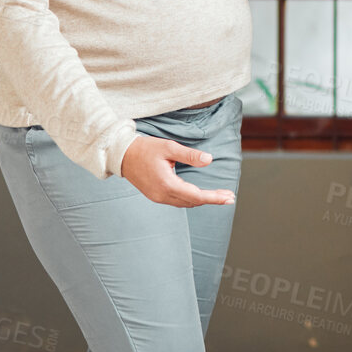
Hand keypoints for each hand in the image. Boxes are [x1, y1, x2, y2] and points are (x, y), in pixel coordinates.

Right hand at [119, 134, 235, 206]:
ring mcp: (158, 198)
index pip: (197, 195)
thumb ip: (190, 155)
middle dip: (212, 200)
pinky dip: (191, 199)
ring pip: (185, 203)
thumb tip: (209, 160)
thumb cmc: (145, 149)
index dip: (215, 197)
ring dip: (202, 200)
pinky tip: (199, 195)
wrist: (121, 155)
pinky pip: (177, 201)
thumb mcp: (169, 147)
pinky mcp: (155, 196)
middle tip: (230, 196)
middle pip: (193, 202)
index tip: (229, 197)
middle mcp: (163, 195)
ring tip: (219, 196)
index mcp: (167, 184)